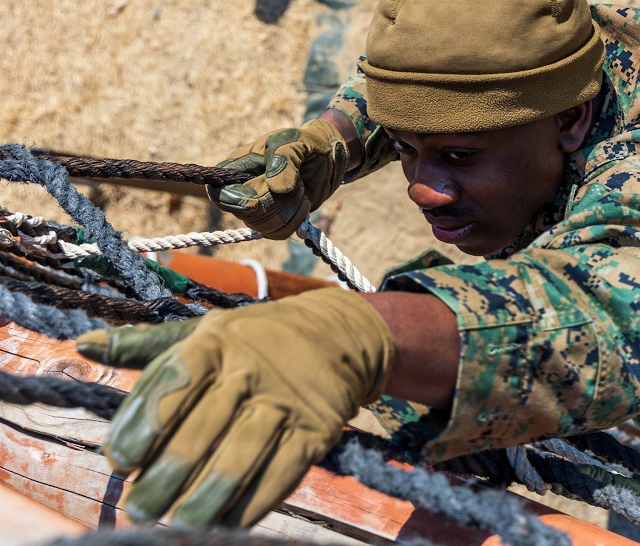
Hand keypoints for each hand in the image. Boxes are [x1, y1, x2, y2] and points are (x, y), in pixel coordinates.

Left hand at [76, 288, 393, 527]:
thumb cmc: (255, 338)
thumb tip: (83, 346)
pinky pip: (282, 472)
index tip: (118, 462)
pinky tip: (226, 522)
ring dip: (206, 497)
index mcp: (217, 342)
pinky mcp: (317, 430)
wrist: (339, 334)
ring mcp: (287, 401)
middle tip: (140, 507)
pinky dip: (253, 503)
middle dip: (168, 475)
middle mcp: (253, 369)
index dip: (144, 423)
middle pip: (204, 428)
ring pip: (242, 455)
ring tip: (177, 524)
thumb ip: (145, 346)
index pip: (176, 380)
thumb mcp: (205, 332)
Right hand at [210, 118, 349, 238]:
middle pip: (247, 214)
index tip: (268, 189)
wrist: (327, 157)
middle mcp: (242, 192)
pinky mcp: (275, 220)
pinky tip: (304, 203)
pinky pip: (278, 233)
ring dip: (290, 210)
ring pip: (264, 226)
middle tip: (297, 182)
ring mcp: (257, 208)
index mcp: (236, 168)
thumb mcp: (295, 141)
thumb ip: (284, 158)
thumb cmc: (305, 143)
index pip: (221, 194)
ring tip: (301, 189)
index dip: (240, 199)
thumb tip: (276, 188)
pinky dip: (296, 221)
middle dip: (277, 200)